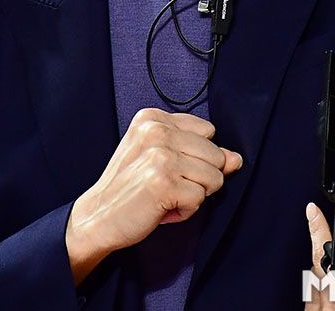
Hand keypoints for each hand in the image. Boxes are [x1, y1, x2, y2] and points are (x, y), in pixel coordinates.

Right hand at [65, 107, 242, 282]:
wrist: (98, 217)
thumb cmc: (131, 187)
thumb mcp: (162, 158)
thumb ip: (199, 153)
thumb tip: (237, 159)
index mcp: (152, 118)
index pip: (208, 132)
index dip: (196, 156)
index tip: (168, 167)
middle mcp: (155, 131)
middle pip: (216, 154)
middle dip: (199, 178)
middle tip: (166, 185)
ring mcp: (159, 155)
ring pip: (213, 177)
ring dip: (194, 195)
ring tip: (165, 195)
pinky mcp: (163, 182)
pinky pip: (200, 198)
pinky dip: (186, 211)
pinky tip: (162, 208)